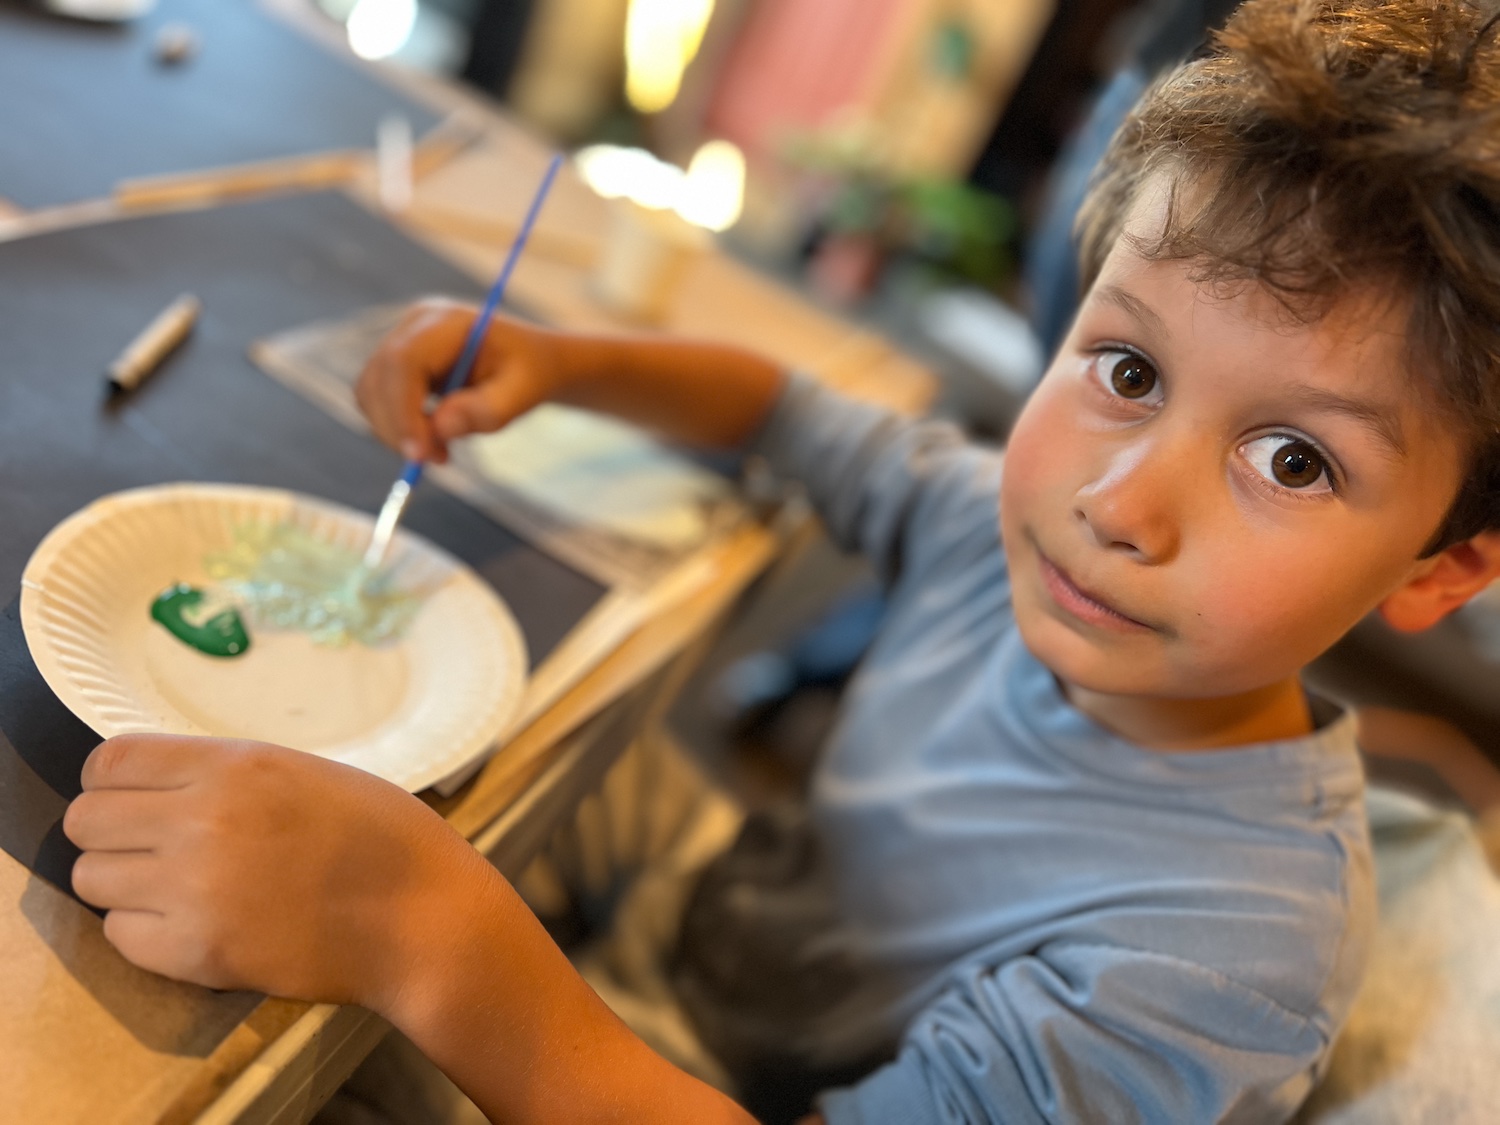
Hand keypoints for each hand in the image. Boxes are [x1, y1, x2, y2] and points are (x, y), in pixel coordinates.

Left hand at [63, 734, 493, 1010]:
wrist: (425, 918)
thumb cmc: (384, 836)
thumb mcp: (307, 771)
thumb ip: (229, 772)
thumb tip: (158, 783)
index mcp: (236, 765)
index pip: (111, 760)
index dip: (113, 780)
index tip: (135, 797)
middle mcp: (203, 820)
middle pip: (85, 820)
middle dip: (112, 832)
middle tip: (153, 847)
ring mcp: (195, 890)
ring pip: (92, 879)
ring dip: (124, 882)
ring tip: (174, 888)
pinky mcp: (197, 952)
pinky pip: (119, 935)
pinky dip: (144, 931)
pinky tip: (191, 923)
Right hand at [355, 298, 563, 464]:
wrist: (529, 362)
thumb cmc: (530, 372)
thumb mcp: (525, 392)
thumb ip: (488, 409)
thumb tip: (440, 428)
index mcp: (445, 322)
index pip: (403, 361)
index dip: (403, 409)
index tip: (419, 454)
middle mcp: (413, 327)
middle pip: (378, 378)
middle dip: (398, 428)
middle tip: (438, 461)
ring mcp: (400, 344)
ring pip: (371, 394)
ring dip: (397, 432)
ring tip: (443, 452)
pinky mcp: (395, 368)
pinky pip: (377, 402)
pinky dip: (398, 429)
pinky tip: (434, 439)